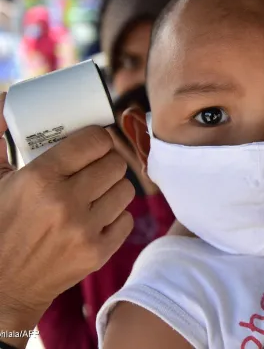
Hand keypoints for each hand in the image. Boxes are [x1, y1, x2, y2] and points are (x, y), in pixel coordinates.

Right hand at [0, 93, 133, 346]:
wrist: (0, 286)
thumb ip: (1, 144)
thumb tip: (5, 100)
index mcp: (40, 178)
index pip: (95, 141)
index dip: (99, 138)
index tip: (96, 141)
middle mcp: (65, 203)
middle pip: (116, 163)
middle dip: (107, 161)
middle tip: (96, 166)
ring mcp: (84, 230)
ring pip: (126, 190)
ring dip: (114, 187)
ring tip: (98, 191)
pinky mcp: (97, 254)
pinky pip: (127, 220)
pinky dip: (117, 216)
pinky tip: (100, 216)